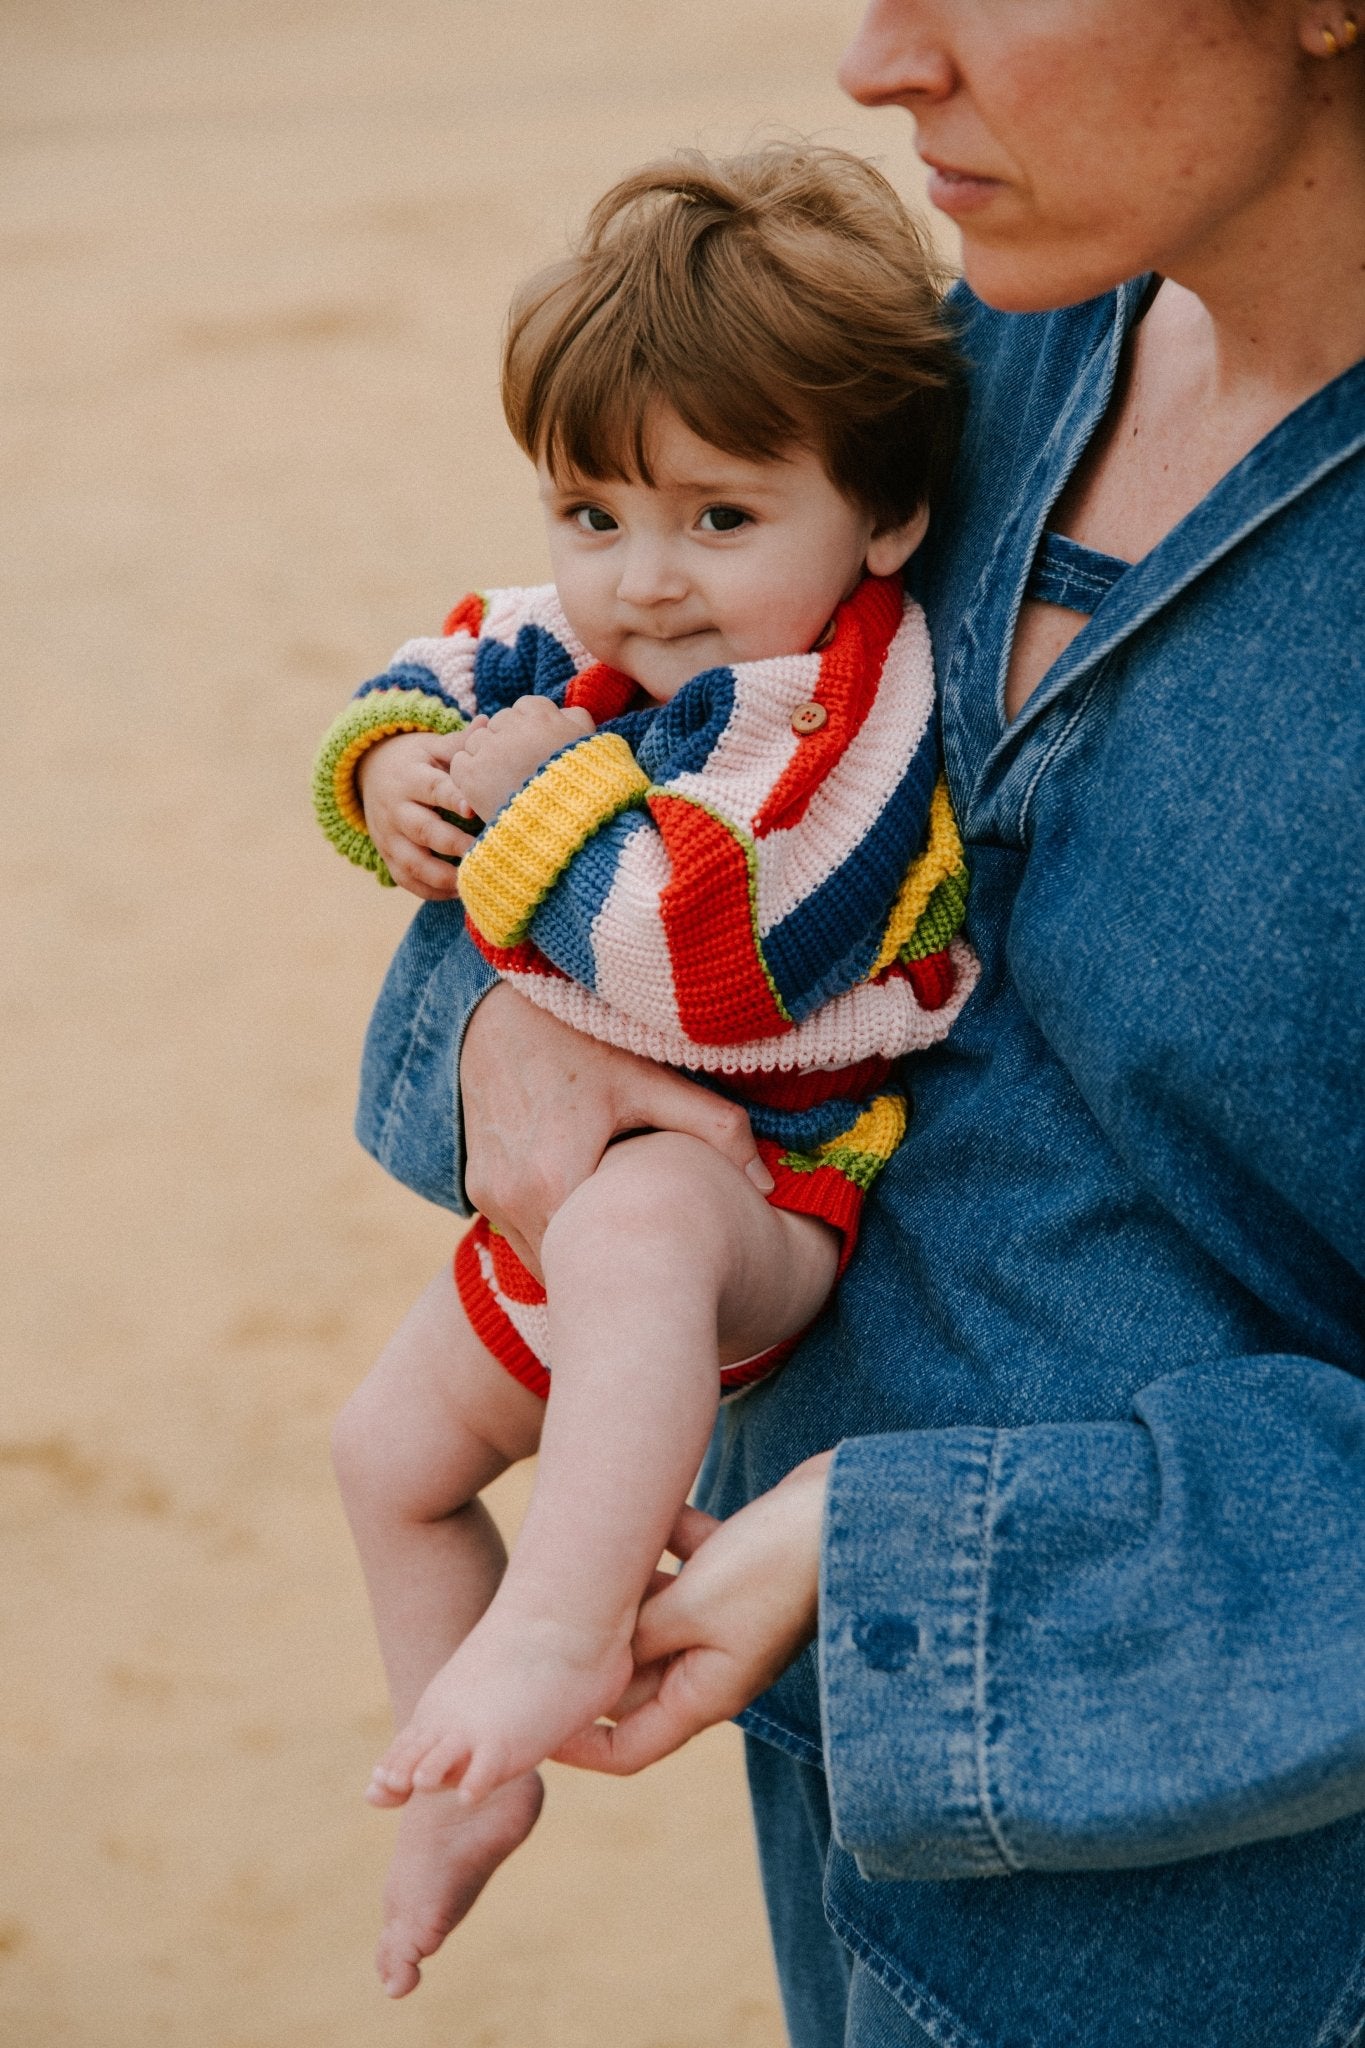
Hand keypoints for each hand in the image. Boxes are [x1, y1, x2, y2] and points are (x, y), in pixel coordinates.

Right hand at [356, 731, 477, 899]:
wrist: (371, 773)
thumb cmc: (417, 760)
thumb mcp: (433, 747)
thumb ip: (460, 742)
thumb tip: (487, 724)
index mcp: (410, 777)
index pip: (432, 788)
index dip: (452, 798)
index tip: (473, 809)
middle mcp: (395, 808)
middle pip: (423, 830)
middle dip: (454, 844)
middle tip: (485, 852)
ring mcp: (389, 836)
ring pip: (412, 862)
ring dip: (443, 876)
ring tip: (473, 880)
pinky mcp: (387, 856)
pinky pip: (406, 880)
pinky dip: (431, 891)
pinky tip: (459, 892)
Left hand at [443, 698, 594, 825]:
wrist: (566, 827)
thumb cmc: (584, 788)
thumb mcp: (593, 745)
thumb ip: (576, 720)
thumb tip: (563, 711)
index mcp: (542, 714)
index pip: (524, 708)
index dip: (528, 730)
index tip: (534, 750)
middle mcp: (512, 725)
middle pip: (498, 723)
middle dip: (505, 742)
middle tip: (519, 770)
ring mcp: (488, 748)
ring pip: (476, 741)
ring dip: (485, 758)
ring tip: (504, 784)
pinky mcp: (470, 772)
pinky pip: (460, 762)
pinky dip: (469, 775)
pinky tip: (487, 792)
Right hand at [460, 984, 773, 1274]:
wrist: (500, 1009)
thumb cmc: (582, 1040)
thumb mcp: (651, 1078)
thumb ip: (715, 1127)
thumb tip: (768, 1186)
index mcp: (554, 1181)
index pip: (599, 1267)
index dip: (638, 1270)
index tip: (670, 1266)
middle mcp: (512, 1200)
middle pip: (571, 1269)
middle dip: (610, 1268)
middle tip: (656, 1260)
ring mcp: (489, 1197)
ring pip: (542, 1256)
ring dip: (579, 1251)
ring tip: (624, 1233)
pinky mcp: (477, 1187)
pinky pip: (520, 1233)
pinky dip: (553, 1230)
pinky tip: (589, 1207)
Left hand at [552, 1452, 833, 1774]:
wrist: (854, 1512)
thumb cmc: (776, 1567)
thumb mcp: (692, 1607)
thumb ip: (636, 1634)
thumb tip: (582, 1661)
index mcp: (706, 1694)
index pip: (629, 1749)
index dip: (578, 1745)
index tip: (531, 1721)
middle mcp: (714, 1664)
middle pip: (634, 1676)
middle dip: (592, 1651)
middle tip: (534, 1623)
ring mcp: (729, 1617)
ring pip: (656, 1614)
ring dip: (628, 1589)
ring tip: (584, 1556)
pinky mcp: (740, 1571)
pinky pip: (688, 1564)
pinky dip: (670, 1541)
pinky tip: (657, 1508)